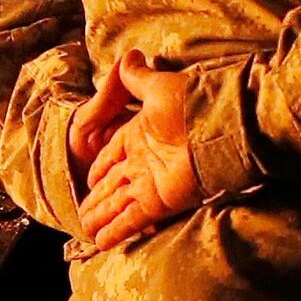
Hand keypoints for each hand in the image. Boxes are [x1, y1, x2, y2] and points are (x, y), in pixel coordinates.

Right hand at [74, 48, 206, 250]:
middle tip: (81, 214)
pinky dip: (117, 231)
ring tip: (85, 230)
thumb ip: (138, 78)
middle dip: (97, 199)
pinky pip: (132, 218)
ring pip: (118, 204)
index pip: (112, 155)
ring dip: (101, 217)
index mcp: (139, 135)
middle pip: (113, 185)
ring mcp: (152, 183)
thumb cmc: (191, 103)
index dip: (100, 167)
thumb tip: (127, 57)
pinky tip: (101, 243)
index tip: (88, 179)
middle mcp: (144, 162)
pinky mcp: (160, 202)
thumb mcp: (157, 87)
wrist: (220, 124)